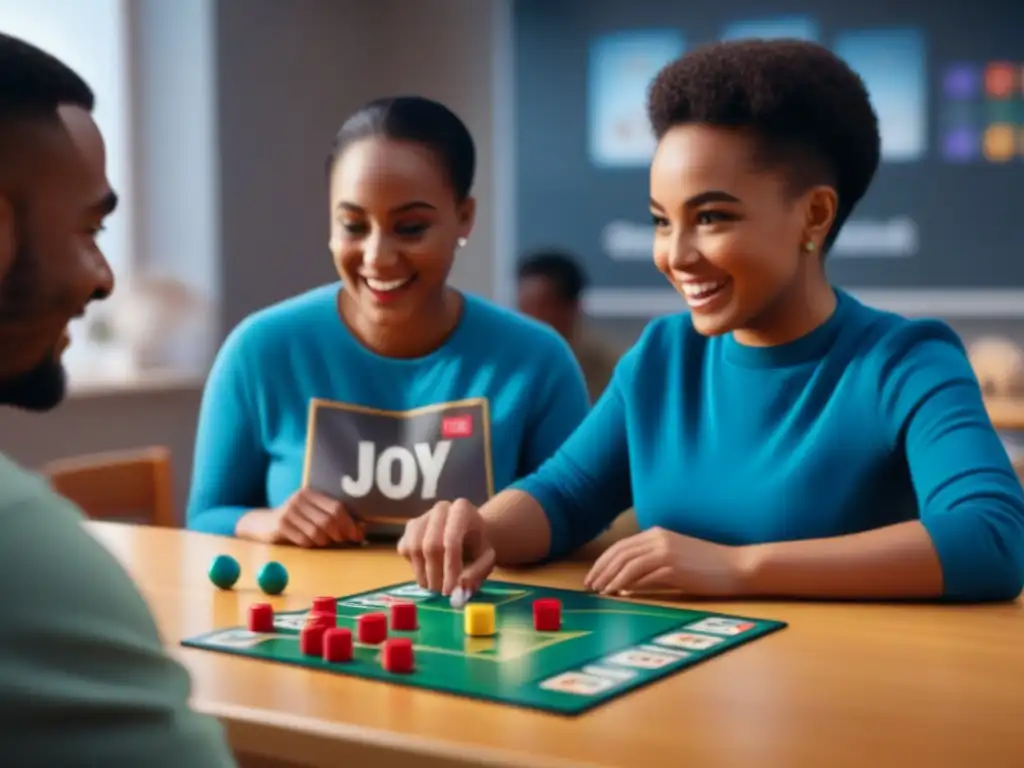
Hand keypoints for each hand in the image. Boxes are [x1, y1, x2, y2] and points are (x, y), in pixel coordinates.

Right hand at [261, 488, 362, 546]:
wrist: (263, 524)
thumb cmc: (295, 520)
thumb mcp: (313, 513)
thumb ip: (334, 518)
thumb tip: (362, 529)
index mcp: (311, 493)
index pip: (337, 507)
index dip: (350, 523)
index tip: (357, 535)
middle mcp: (300, 498)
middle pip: (329, 520)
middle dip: (340, 534)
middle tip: (342, 541)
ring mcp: (289, 511)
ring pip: (317, 532)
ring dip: (324, 541)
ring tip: (323, 542)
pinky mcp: (281, 525)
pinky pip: (304, 540)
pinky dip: (310, 545)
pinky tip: (308, 543)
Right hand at [397, 498, 495, 595]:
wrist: (468, 534)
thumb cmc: (477, 547)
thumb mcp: (486, 560)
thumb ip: (477, 573)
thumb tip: (460, 588)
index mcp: (462, 509)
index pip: (452, 541)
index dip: (450, 569)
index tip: (450, 591)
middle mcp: (440, 509)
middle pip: (430, 546)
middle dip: (435, 575)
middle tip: (442, 593)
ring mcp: (422, 516)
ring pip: (414, 549)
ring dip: (423, 575)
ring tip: (437, 586)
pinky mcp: (409, 527)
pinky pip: (405, 550)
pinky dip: (415, 567)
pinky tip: (429, 571)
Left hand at [584, 526, 743, 597]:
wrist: (736, 567)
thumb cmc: (707, 567)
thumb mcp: (675, 560)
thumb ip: (650, 567)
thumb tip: (625, 583)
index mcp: (657, 534)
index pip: (621, 546)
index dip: (603, 561)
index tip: (593, 576)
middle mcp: (658, 538)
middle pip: (619, 553)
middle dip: (601, 570)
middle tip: (589, 586)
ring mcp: (666, 551)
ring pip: (627, 563)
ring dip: (610, 578)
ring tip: (600, 592)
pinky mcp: (673, 566)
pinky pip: (643, 575)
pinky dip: (626, 583)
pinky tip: (618, 593)